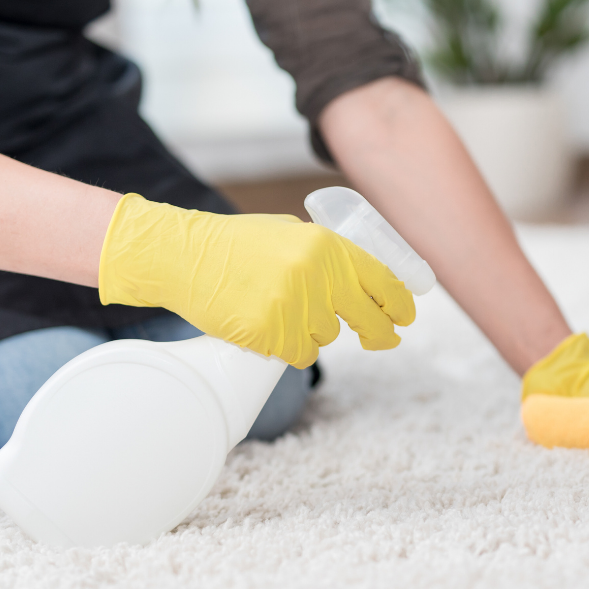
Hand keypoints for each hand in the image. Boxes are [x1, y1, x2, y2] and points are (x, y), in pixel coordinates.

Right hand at [98, 194, 414, 368]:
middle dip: (378, 333)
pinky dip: (289, 347)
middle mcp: (315, 274)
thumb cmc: (237, 244)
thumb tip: (366, 280)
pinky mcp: (271, 333)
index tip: (406, 317)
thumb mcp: (291, 234)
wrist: (183, 256)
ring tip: (281, 309)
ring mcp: (293, 306)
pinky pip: (299, 353)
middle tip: (380, 338)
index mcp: (326, 246)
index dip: (400, 304)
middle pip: (367, 318)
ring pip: (327, 336)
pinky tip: (268, 328)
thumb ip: (328, 255)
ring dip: (313, 331)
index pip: (382, 280)